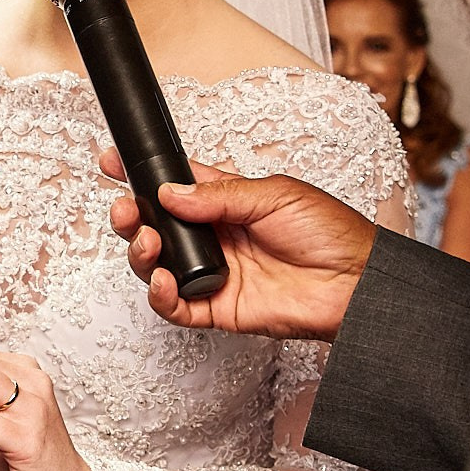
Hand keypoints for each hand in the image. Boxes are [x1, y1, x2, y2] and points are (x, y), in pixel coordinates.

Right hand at [103, 147, 373, 339]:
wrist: (357, 283)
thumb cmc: (330, 232)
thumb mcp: (275, 195)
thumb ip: (220, 195)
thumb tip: (169, 193)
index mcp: (226, 202)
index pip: (174, 185)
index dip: (142, 174)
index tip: (112, 161)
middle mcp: (214, 237)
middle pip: (156, 227)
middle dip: (131, 217)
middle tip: (126, 211)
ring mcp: (213, 273)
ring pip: (156, 266)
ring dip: (141, 253)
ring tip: (149, 244)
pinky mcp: (218, 309)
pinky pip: (176, 307)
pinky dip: (160, 296)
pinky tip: (161, 281)